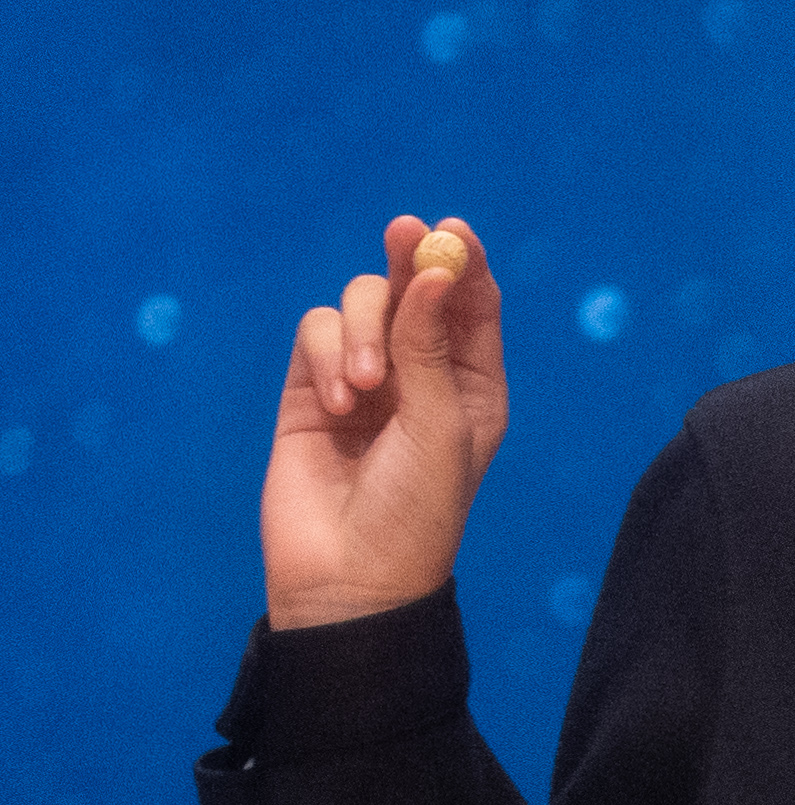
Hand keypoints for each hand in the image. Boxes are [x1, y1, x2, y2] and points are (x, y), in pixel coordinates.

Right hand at [266, 215, 509, 633]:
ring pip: (361, 305)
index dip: (462, 260)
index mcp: (474, 385)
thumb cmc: (416, 510)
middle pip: (413, 288)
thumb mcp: (440, 424)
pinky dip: (327, 355)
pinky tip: (338, 405)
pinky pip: (316, 333)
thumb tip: (434, 269)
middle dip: (409, 260)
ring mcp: (364, 379)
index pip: (472, 304)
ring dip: (363, 332)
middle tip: (404, 232)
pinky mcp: (310, 389)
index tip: (449, 229)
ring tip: (365, 391)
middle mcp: (421, 375)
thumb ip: (430, 345)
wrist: (349, 575)